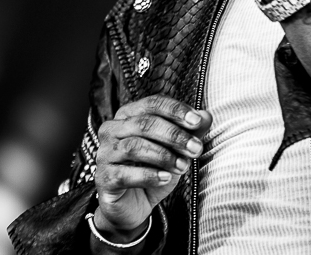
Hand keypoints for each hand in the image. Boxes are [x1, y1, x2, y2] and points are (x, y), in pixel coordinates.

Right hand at [92, 95, 212, 236]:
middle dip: (174, 135)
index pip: (152, 103)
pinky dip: (149, 175)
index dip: (176, 110)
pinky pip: (125, 173)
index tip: (197, 121)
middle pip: (144, 124)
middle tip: (195, 148)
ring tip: (183, 166)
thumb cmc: (153, 170)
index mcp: (128, 115)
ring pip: (134, 147)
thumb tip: (206, 116)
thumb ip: (189, 132)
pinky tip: (165, 178)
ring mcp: (104, 153)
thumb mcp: (176, 150)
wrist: (133, 205)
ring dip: (164, 156)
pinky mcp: (103, 178)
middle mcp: (112, 129)